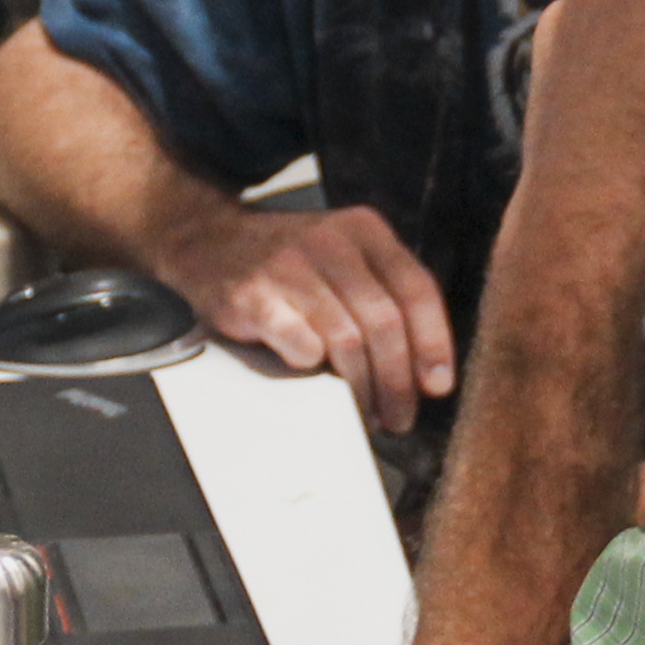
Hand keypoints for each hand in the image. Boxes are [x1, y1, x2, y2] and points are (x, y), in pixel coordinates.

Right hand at [164, 201, 456, 432]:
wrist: (208, 242)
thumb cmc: (288, 264)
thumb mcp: (343, 258)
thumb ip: (384, 297)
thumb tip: (425, 372)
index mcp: (363, 228)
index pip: (416, 288)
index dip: (434, 343)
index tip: (437, 386)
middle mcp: (329, 240)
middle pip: (384, 321)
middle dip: (397, 379)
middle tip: (398, 416)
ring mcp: (288, 265)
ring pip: (346, 338)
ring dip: (360, 386)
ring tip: (364, 411)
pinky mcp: (252, 294)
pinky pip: (298, 342)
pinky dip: (311, 365)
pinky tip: (312, 374)